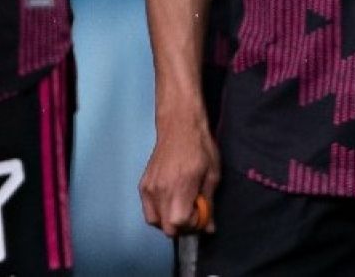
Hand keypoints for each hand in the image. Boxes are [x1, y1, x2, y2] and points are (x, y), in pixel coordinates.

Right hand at [139, 109, 218, 237]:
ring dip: (168, 220)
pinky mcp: (142, 184)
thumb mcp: (212, 176)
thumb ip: (208, 203)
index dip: (193, 224)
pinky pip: (147, 209)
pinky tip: (170, 200)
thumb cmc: (200, 148)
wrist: (178, 127)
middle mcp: (160, 190)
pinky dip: (158, 211)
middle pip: (166, 228)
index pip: (179, 223)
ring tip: (180, 207)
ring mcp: (148, 187)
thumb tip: (209, 227)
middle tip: (192, 211)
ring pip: (154, 221)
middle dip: (182, 226)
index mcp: (179, 186)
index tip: (201, 213)